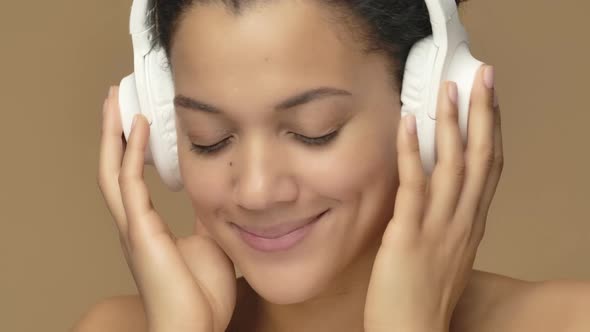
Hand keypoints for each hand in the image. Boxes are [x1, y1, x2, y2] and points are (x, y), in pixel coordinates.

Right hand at [98, 86, 236, 331]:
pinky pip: (130, 185)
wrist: (196, 327)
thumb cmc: (202, 294)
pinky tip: (138, 127)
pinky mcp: (140, 231)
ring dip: (114, 134)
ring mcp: (133, 226)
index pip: (131, 178)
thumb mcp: (208, 241)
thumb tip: (214, 196)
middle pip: (113, 167)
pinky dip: (132, 154)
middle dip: (113, 132)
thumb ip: (204, 217)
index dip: (131, 148)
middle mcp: (134, 223)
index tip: (138, 119)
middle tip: (115, 98)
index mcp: (147, 226)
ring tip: (115, 100)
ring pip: (112, 170)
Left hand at [364, 65, 502, 331]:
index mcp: (471, 225)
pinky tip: (409, 124)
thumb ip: (446, 221)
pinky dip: (413, 152)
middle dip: (483, 114)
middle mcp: (463, 222)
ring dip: (452, 124)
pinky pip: (414, 186)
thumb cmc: (423, 296)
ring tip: (447, 89)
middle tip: (482, 76)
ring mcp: (439, 228)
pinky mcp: (409, 235)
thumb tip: (436, 194)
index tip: (490, 99)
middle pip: (482, 158)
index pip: (490, 169)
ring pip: (454, 166)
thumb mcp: (446, 253)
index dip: (492, 130)